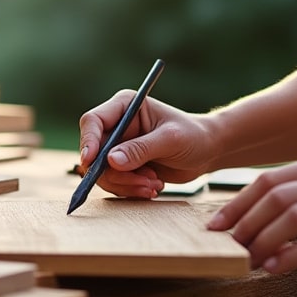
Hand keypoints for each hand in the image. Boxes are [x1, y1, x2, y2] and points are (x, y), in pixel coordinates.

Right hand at [77, 93, 217, 198]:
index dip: (88, 141)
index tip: (91, 162)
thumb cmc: (194, 136)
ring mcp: (118, 147)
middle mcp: (116, 126)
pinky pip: (114, 183)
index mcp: (124, 107)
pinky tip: (154, 186)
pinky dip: (131, 190)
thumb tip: (110, 161)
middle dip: (116, 173)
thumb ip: (140, 149)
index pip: (93, 121)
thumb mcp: (170, 140)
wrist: (209, 151)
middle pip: (94, 152)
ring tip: (154, 185)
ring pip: (102, 172)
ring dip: (127, 184)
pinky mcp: (123, 166)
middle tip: (143, 182)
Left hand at [208, 151, 296, 272]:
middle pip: (276, 198)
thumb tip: (244, 219)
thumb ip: (294, 192)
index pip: (266, 181)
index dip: (236, 205)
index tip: (215, 227)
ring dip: (264, 241)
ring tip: (248, 259)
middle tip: (229, 247)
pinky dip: (290, 256)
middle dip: (246, 225)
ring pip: (294, 218)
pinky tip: (274, 268)